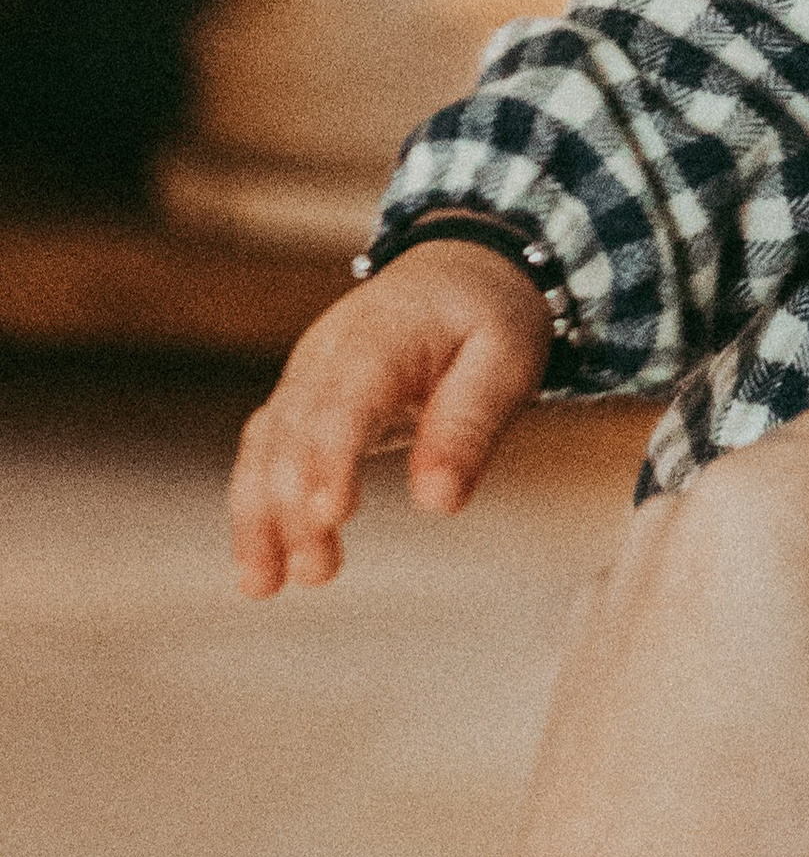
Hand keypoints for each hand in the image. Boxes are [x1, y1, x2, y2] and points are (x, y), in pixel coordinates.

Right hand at [229, 242, 553, 593]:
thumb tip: (439, 502)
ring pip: (264, 447)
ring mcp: (305, 378)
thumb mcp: (506, 360)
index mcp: (381, 338)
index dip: (332, 457)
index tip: (332, 515)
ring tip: (263, 585)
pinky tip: (260, 566)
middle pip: (294, 431)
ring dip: (258, 517)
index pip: (345, 401)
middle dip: (294, 504)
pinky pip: (264, 455)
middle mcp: (326, 357)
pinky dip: (254, 508)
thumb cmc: (487, 317)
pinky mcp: (300, 404)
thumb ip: (471, 426)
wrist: (458, 270)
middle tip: (314, 572)